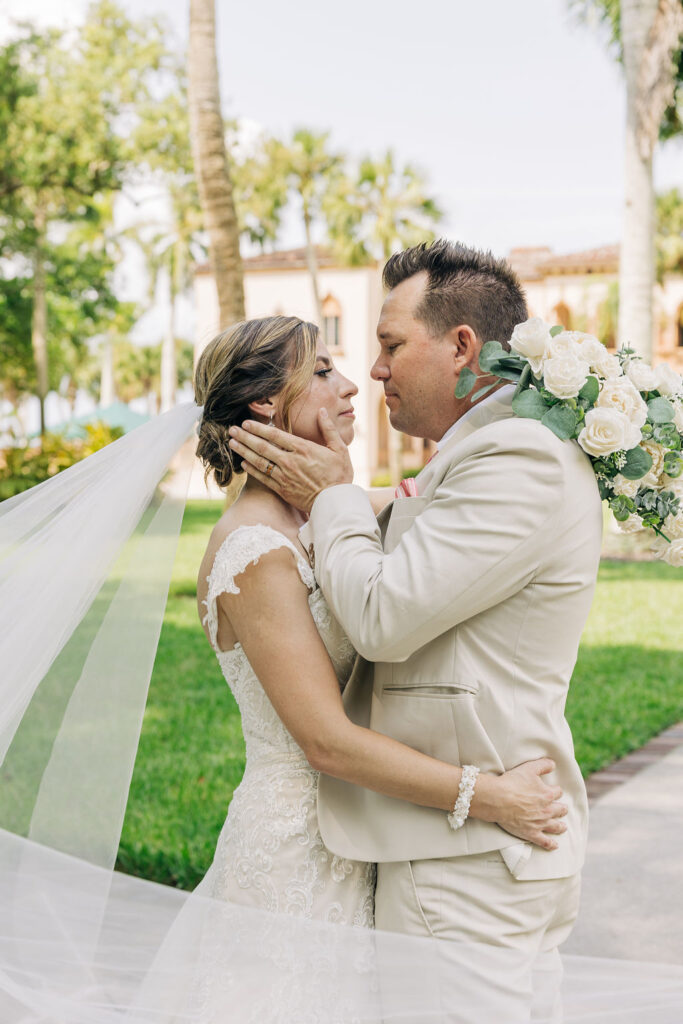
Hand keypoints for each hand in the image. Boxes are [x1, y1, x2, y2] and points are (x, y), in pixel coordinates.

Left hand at [228, 409, 353, 512]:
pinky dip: (252, 470)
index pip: (275, 435)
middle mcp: (290, 461)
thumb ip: (329, 428)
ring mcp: (284, 476)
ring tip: (232, 443)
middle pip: (262, 446)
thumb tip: (322, 410)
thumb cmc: (340, 476)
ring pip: (259, 461)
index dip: (258, 428)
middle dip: (245, 437)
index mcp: (303, 448)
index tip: (246, 422)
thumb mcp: (340, 449)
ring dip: (244, 451)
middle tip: (231, 430)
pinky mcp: (282, 489)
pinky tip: (243, 463)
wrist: (335, 503)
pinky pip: (263, 478)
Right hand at [474, 758, 567, 850]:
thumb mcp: (529, 768)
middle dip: (561, 808)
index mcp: (548, 794)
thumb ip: (543, 765)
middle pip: (560, 809)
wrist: (498, 799)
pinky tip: (555, 846)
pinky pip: (545, 841)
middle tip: (561, 808)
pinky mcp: (531, 833)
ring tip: (563, 827)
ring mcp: (540, 823)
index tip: (553, 790)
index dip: (555, 790)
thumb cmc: (512, 782)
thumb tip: (553, 764)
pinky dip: (551, 844)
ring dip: (560, 826)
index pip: (557, 792)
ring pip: (556, 826)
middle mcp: (547, 810)